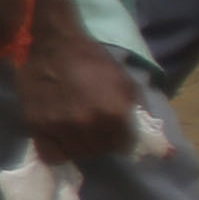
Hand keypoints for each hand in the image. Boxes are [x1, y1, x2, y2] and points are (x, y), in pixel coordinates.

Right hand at [14, 8, 142, 164]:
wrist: (53, 44)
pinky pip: (52, 155)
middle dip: (100, 140)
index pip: (124, 146)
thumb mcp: (125, 82)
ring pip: (76, 153)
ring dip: (79, 145)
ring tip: (75, 128)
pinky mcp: (37, 127)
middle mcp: (89, 125)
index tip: (113, 128)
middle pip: (100, 151)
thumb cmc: (92, 60)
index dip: (120, 137)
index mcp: (115, 114)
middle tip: (93, 125)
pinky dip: (57, 150)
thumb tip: (161, 148)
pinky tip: (59, 136)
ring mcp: (61, 128)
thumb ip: (139, 113)